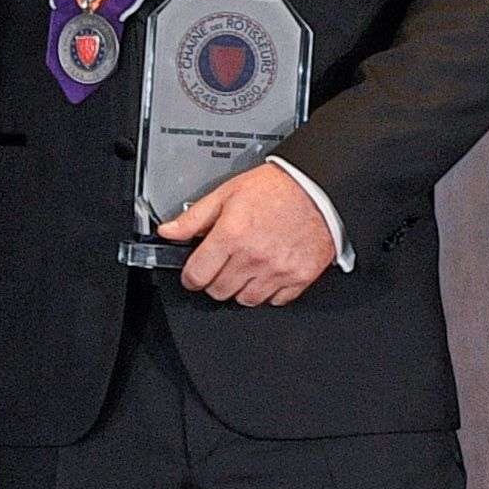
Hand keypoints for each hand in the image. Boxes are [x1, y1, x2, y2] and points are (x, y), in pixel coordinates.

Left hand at [158, 159, 335, 307]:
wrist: (320, 188)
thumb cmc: (277, 188)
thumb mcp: (227, 194)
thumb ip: (194, 217)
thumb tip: (168, 232)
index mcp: (232, 235)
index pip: (197, 275)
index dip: (191, 276)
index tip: (194, 273)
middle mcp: (254, 257)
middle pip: (219, 292)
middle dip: (215, 280)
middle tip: (222, 266)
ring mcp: (278, 270)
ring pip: (246, 300)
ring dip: (241, 288)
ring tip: (246, 268)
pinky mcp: (300, 277)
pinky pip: (276, 301)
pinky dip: (270, 291)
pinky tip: (268, 272)